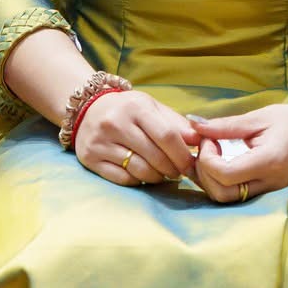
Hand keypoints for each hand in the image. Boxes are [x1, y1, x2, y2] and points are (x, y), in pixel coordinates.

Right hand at [71, 89, 199, 186]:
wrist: (87, 107)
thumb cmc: (127, 109)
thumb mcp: (151, 107)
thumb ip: (176, 123)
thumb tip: (200, 142)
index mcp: (135, 107)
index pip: (167, 136)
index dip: (182, 154)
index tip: (191, 164)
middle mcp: (116, 123)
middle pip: (155, 157)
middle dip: (172, 169)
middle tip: (178, 172)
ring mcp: (101, 142)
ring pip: (140, 170)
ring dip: (157, 177)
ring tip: (162, 173)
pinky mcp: (91, 158)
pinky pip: (123, 179)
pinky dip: (138, 180)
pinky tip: (142, 174)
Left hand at [188, 104, 287, 204]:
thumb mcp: (260, 117)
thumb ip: (226, 125)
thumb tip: (195, 126)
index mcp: (268, 161)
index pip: (226, 174)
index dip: (208, 159)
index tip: (209, 140)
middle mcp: (269, 182)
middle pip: (222, 194)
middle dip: (204, 174)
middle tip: (206, 149)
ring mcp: (269, 190)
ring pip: (227, 199)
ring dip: (211, 180)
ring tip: (213, 155)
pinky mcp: (267, 191)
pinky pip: (236, 194)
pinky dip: (221, 182)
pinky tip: (222, 162)